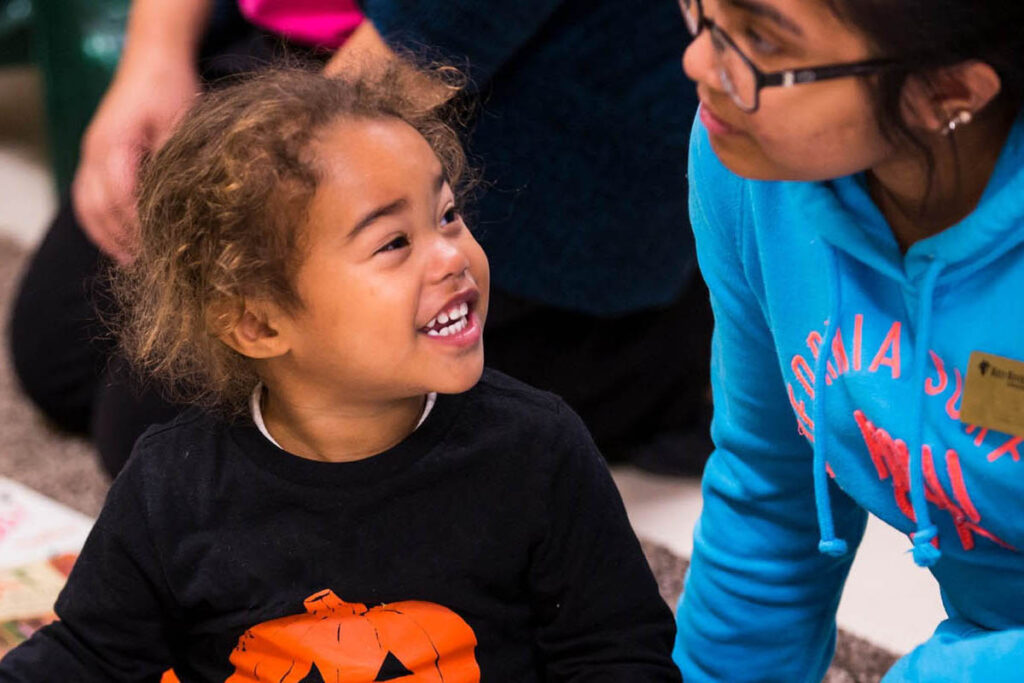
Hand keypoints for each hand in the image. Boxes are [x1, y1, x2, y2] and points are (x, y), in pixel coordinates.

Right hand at [71, 58, 198, 262]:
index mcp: (115, 144)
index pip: (122, 196)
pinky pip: (86, 199)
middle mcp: (94, 152)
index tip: (164, 249)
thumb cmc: (171, 89)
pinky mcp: (95, 159)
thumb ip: (176, 160)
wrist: (152, 61)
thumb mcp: (182, 122)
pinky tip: (120, 245)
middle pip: (100, 207)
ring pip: (88, 208)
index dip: (140, 226)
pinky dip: (100, 225)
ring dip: (109, 238)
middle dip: (126, 239)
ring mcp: (90, 155)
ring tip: (134, 264)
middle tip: (154, 266)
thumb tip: (183, 203)